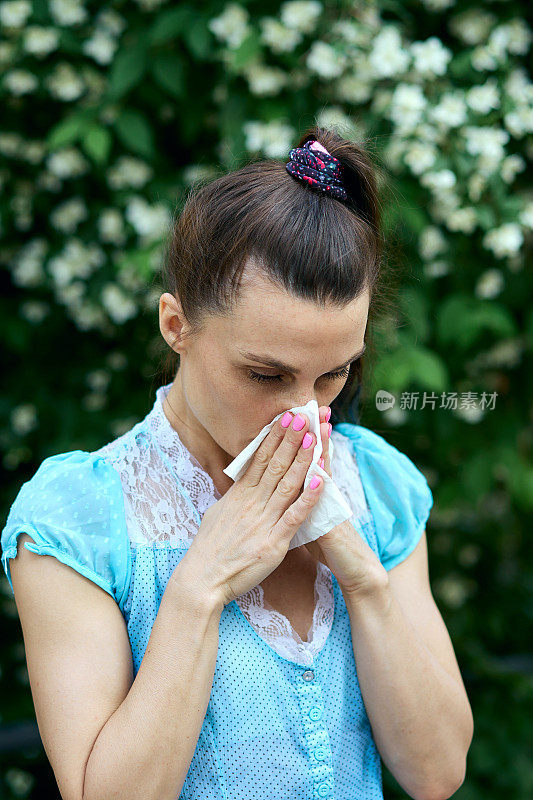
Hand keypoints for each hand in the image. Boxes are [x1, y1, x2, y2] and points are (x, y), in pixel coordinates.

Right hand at [182, 411, 324, 607]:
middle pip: (275, 464)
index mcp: (239, 495)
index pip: (260, 458)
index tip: (286, 417)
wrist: (202, 580)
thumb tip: (240, 485)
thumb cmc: (209, 550)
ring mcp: (264, 521)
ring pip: (287, 484)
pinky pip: (295, 517)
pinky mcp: (274, 542)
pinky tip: (320, 482)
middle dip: (291, 438)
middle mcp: (252, 503)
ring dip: (302, 460)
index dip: (275, 436)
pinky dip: (308, 499)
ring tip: (314, 437)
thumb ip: (233, 498)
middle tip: (304, 414)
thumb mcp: (217, 514)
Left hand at [304, 406, 387, 599]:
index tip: (300, 413)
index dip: (304, 438)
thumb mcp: (310, 519)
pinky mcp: (333, 523)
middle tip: (315, 406)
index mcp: (316, 493)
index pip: (309, 459)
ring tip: (321, 424)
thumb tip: (283, 488)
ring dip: (323, 449)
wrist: (357, 572)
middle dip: (315, 432)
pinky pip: (326, 500)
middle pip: (319, 457)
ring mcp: (331, 507)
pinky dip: (323, 484)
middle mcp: (325, 495)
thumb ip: (299, 501)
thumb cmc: (330, 547)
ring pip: (325, 472)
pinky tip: (321, 468)